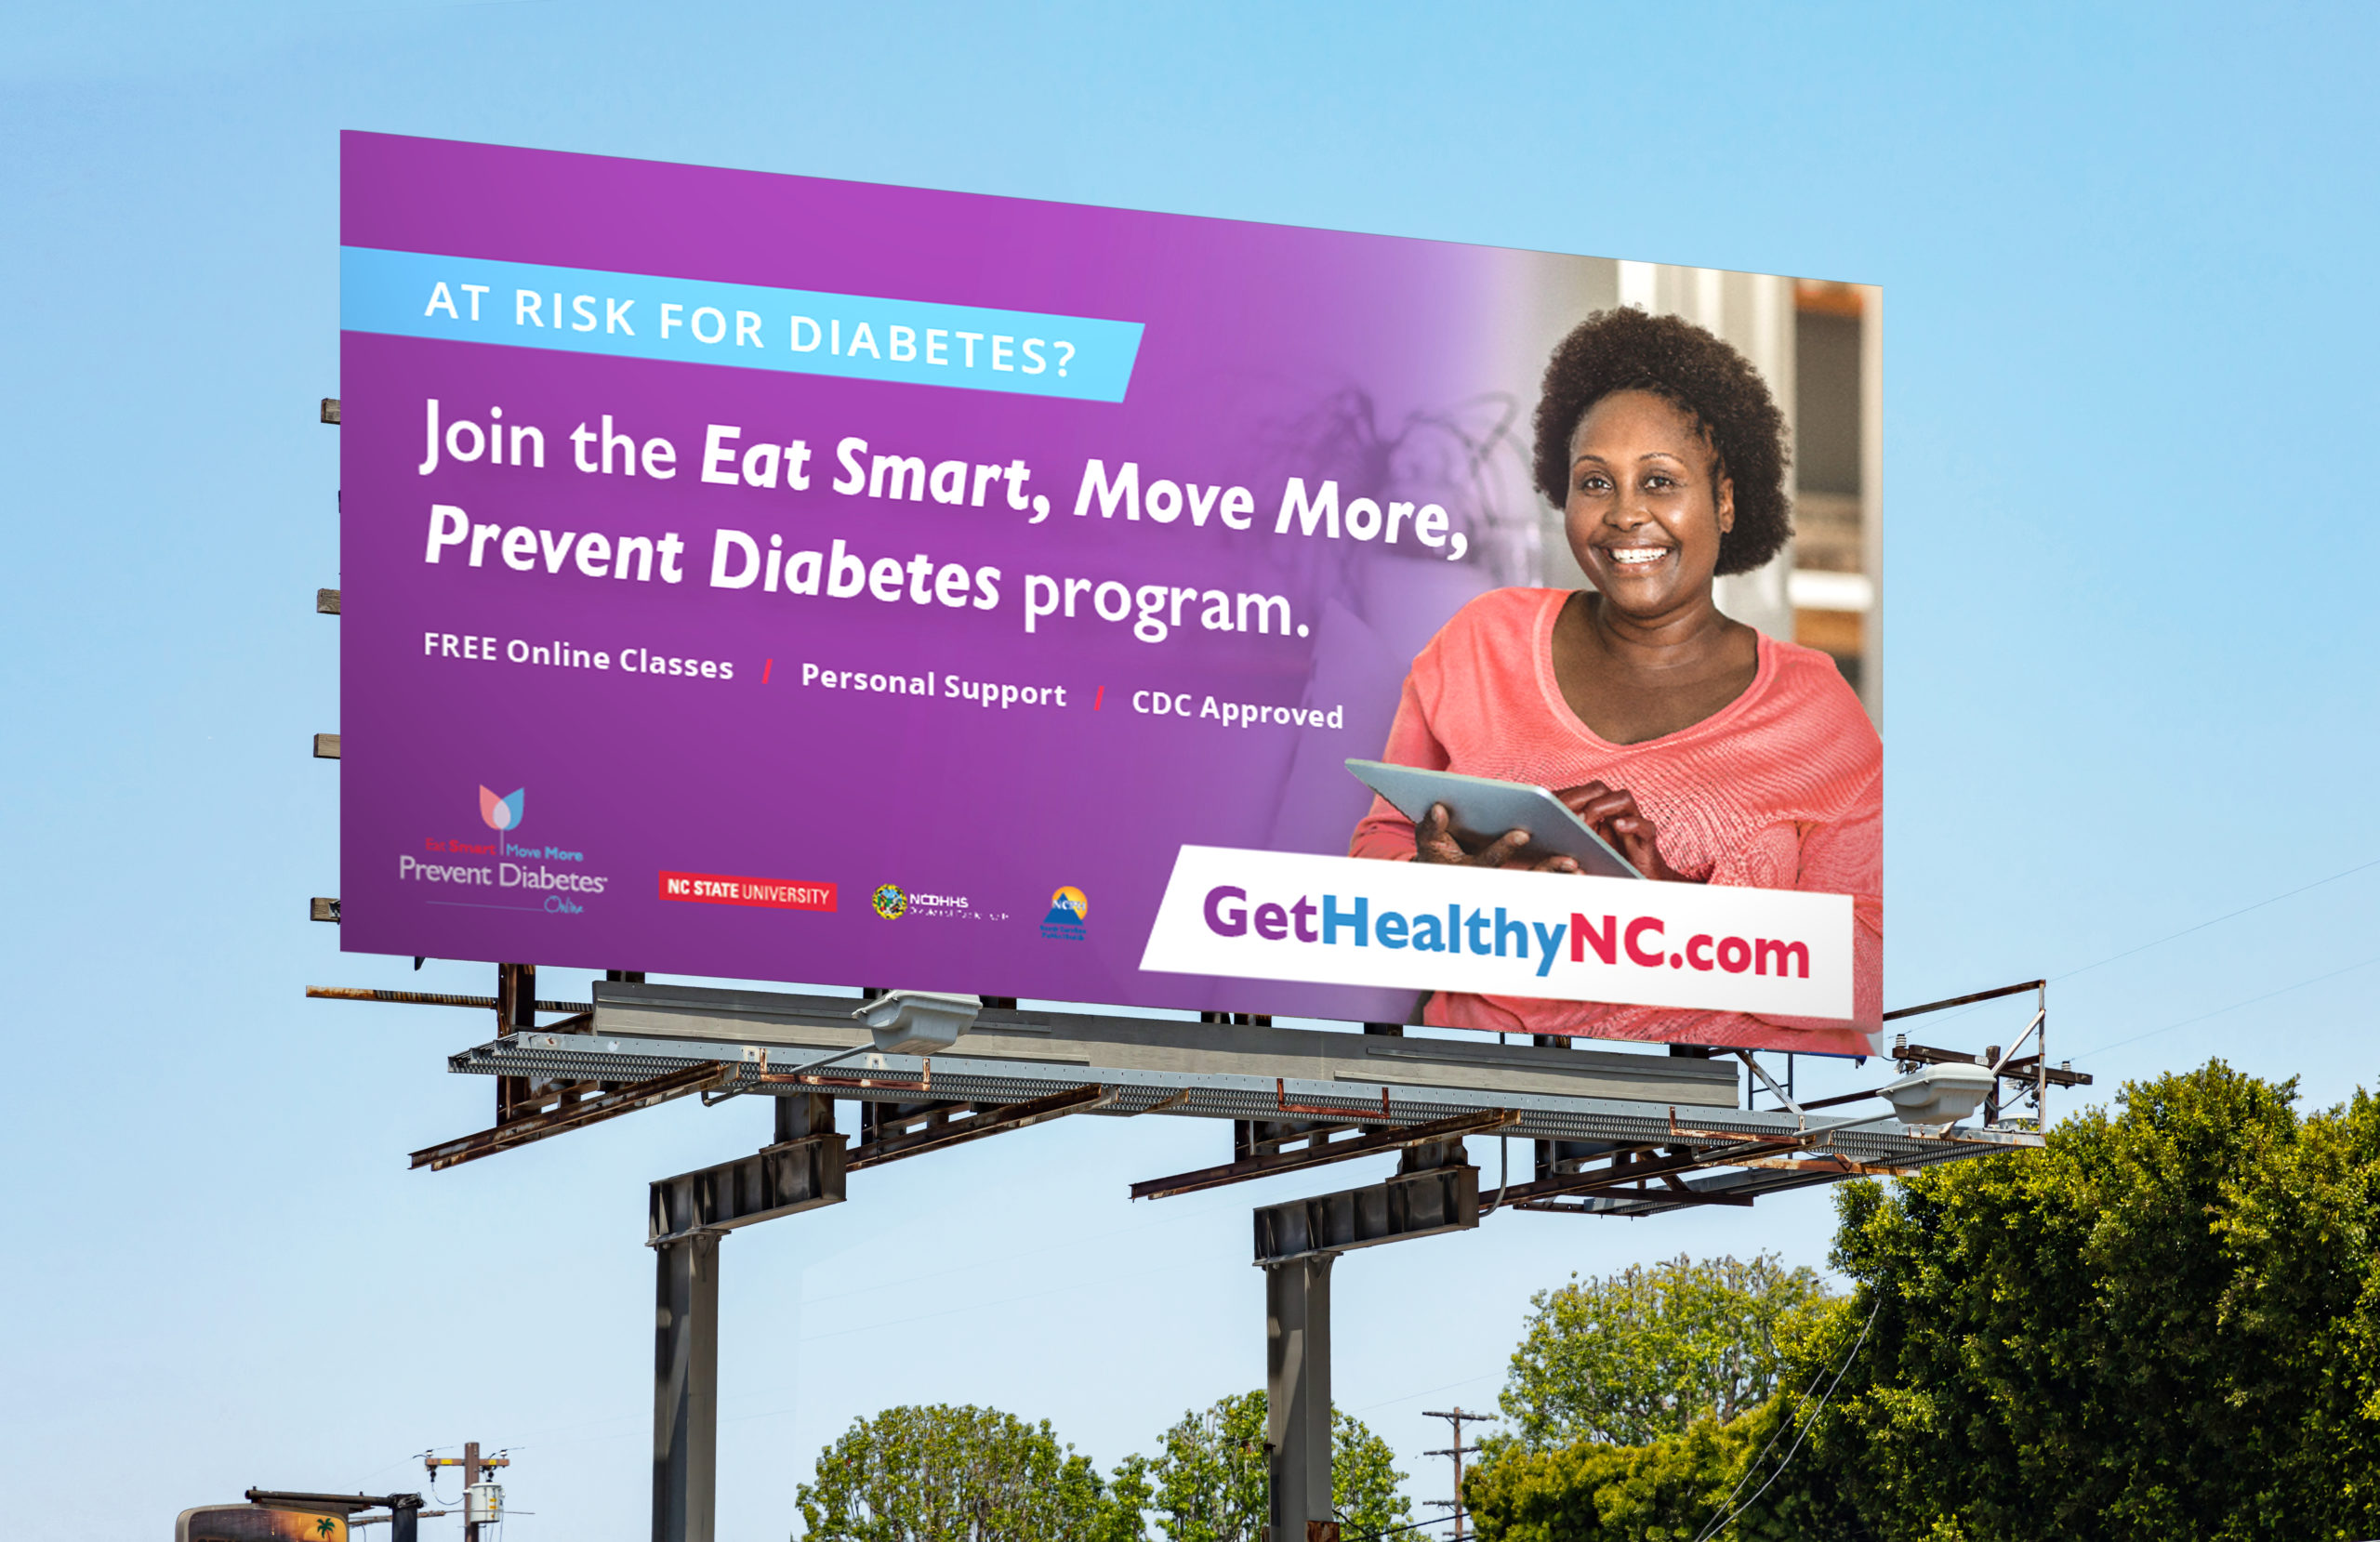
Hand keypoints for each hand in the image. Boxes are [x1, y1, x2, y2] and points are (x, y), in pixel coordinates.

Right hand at [1412, 803, 1591, 872]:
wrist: (1438, 885)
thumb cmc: (1435, 857)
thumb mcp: (1428, 843)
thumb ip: (1431, 827)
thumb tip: (1438, 807)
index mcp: (1468, 871)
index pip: (1488, 861)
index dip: (1504, 847)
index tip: (1523, 833)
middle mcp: (1490, 884)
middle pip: (1522, 880)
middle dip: (1547, 870)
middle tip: (1570, 861)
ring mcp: (1505, 889)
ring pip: (1537, 887)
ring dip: (1558, 877)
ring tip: (1579, 866)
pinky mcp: (1519, 890)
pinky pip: (1544, 887)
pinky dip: (1558, 878)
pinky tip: (1578, 870)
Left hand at [1550, 781, 1689, 881]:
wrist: (1641, 883)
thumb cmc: (1607, 868)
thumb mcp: (1580, 853)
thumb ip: (1566, 840)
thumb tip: (1537, 833)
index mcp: (1598, 812)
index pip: (1579, 791)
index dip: (1562, 793)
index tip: (1543, 802)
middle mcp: (1614, 813)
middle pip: (1599, 789)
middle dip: (1578, 796)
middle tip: (1560, 811)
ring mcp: (1632, 824)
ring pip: (1623, 798)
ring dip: (1601, 806)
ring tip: (1584, 820)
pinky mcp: (1647, 840)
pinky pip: (1646, 826)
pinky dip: (1632, 824)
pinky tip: (1618, 826)